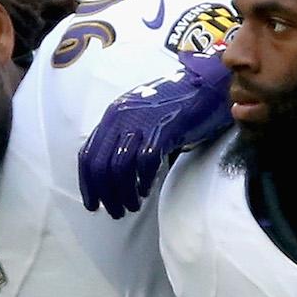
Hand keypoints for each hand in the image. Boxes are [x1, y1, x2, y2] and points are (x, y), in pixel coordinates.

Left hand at [78, 53, 233, 217]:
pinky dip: (143, 180)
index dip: (87, 184)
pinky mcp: (164, 127)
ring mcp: (142, 121)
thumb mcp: (141, 116)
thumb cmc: (177, 104)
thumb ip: (124, 137)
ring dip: (123, 194)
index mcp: (113, 114)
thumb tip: (112, 173)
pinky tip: (146, 190)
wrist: (209, 84)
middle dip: (105, 195)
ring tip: (131, 206)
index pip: (87, 155)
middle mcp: (122, 116)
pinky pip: (145, 162)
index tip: (92, 204)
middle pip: (101, 166)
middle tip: (115, 212)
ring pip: (119, 168)